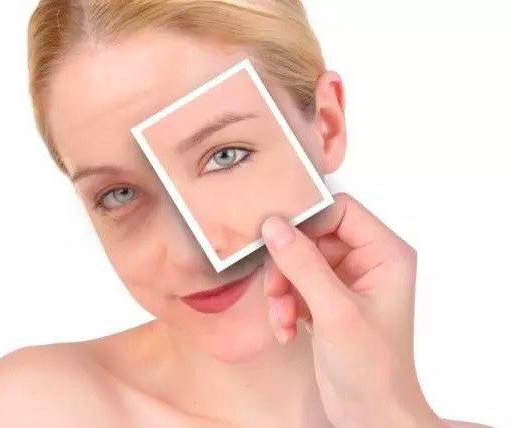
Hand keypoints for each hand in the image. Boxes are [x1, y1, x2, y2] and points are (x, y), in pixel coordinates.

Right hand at [260, 192, 444, 427]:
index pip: (340, 211)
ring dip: (282, 290)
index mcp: (385, 254)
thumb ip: (304, 265)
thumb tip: (274, 226)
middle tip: (276, 292)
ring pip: (298, 262)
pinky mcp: (327, 300)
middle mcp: (367, 262)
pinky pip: (294, 285)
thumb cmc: (372, 367)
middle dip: (288, 267)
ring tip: (282, 318)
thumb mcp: (335, 311)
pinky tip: (286, 330)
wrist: (370, 414)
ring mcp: (345, 281)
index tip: (278, 241)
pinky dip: (284, 305)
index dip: (307, 222)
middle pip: (312, 237)